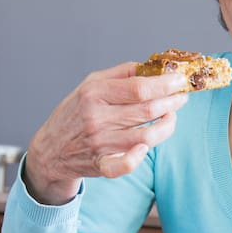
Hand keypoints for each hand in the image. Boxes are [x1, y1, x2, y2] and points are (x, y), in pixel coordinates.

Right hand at [23, 62, 188, 204]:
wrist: (50, 149)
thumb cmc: (74, 113)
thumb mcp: (90, 84)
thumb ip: (122, 73)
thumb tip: (154, 67)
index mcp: (95, 93)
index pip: (139, 87)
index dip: (166, 84)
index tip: (180, 80)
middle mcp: (97, 117)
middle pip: (147, 110)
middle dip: (172, 102)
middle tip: (182, 97)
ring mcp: (99, 143)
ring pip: (146, 135)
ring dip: (167, 125)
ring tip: (171, 117)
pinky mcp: (100, 164)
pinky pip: (124, 166)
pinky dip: (138, 158)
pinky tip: (146, 146)